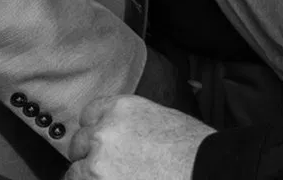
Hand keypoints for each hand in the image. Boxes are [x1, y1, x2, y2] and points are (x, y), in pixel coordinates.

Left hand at [67, 96, 213, 179]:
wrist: (207, 170)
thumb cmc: (194, 151)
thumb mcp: (162, 120)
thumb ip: (133, 126)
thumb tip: (124, 139)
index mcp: (121, 109)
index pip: (89, 116)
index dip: (94, 132)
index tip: (96, 144)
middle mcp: (105, 131)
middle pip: (79, 143)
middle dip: (88, 156)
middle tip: (102, 168)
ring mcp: (100, 159)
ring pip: (76, 171)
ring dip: (88, 177)